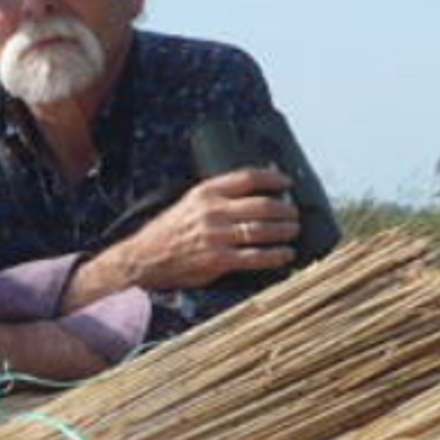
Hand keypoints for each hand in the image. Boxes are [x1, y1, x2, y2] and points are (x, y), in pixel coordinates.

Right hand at [105, 168, 301, 290]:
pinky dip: (276, 255)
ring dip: (285, 231)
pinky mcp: (218, 260)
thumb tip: (255, 190)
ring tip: (293, 231)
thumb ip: (219, 196)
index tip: (286, 183)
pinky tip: (286, 254)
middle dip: (285, 210)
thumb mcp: (191, 202)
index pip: (248, 178)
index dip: (272, 179)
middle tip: (294, 213)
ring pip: (263, 231)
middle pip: (262, 206)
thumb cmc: (171, 230)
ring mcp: (216, 237)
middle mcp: (213, 211)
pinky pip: (256, 257)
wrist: (145, 258)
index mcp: (206, 192)